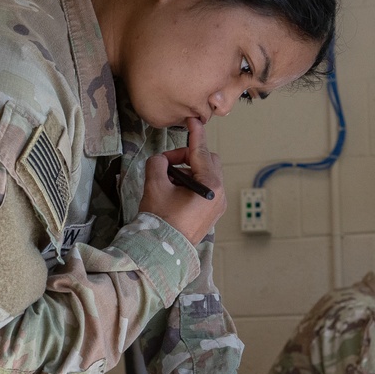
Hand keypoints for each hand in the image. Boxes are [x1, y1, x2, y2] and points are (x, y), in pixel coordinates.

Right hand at [139, 118, 226, 244]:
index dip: (195, 134)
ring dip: (188, 172)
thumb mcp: (154, 185)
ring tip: (167, 181)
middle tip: (166, 163)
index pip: (201, 152)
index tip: (193, 120)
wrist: (161, 253)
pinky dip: (191, 185)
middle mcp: (220, 195)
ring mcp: (217, 207)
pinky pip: (205, 191)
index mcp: (211, 186)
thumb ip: (158, 163)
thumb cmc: (160, 221)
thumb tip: (161, 161)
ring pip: (206, 176)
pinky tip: (174, 192)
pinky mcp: (211, 215)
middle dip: (188, 157)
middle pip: (208, 162)